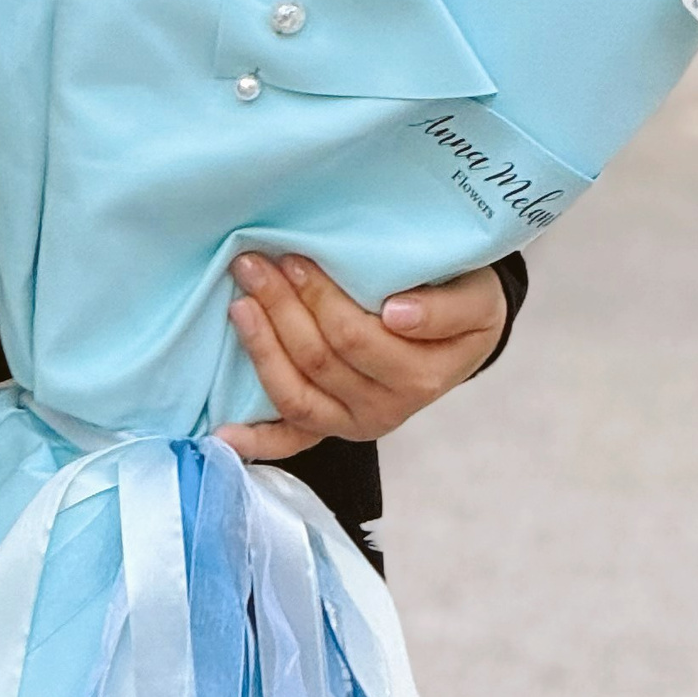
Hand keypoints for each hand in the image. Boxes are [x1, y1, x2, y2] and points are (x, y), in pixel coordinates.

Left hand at [215, 252, 508, 464]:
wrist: (464, 334)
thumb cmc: (464, 304)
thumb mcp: (475, 299)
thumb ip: (444, 309)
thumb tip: (396, 315)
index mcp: (420, 377)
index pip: (355, 339)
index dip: (318, 300)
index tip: (292, 257)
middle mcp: (385, 409)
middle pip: (318, 360)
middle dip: (281, 309)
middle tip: (254, 264)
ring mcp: (352, 423)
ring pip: (295, 393)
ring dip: (260, 347)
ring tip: (240, 302)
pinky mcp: (330, 428)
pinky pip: (290, 440)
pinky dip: (256, 439)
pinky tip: (221, 432)